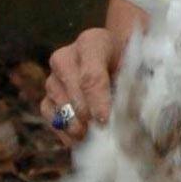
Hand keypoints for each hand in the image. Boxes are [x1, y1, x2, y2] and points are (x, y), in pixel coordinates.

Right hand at [41, 27, 119, 147]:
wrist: (112, 58)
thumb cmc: (125, 63)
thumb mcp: (133, 67)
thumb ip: (131, 84)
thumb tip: (131, 113)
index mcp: (92, 42)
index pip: (91, 74)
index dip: (97, 99)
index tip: (104, 119)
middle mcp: (66, 56)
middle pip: (73, 89)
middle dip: (86, 113)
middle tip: (98, 131)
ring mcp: (53, 74)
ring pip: (58, 100)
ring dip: (72, 122)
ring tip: (87, 136)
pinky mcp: (47, 92)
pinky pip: (47, 111)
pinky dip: (60, 127)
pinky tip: (74, 139)